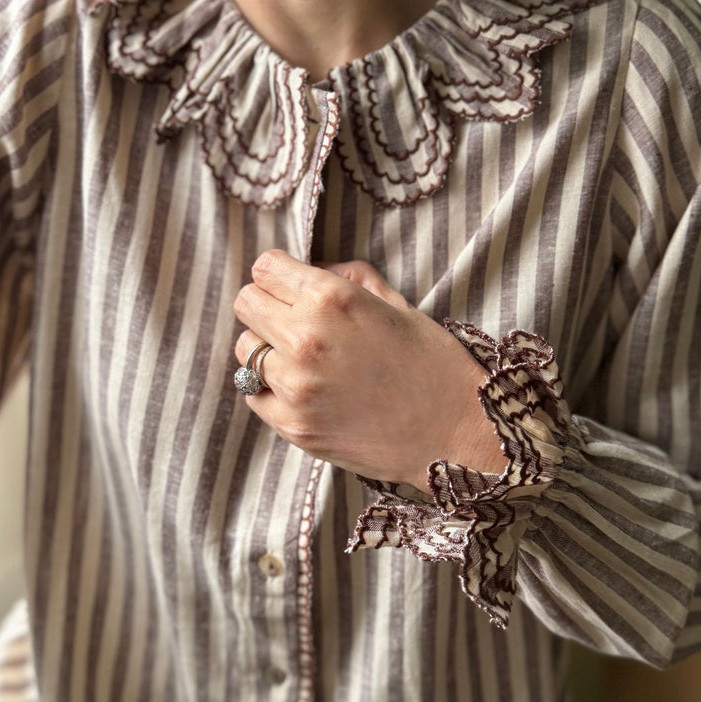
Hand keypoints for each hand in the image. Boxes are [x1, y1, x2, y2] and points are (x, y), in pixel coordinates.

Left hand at [233, 250, 504, 489]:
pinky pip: (254, 392)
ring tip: (304, 359)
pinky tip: (305, 389)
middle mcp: (305, 338)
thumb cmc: (432, 363)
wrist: (455, 433)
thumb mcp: (396, 303)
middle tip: (296, 321)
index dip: (280, 274)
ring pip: (245, 348)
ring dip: (267, 348)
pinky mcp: (292, 425)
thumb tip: (309, 270)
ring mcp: (295, 386)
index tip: (293, 286)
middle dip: (269, 306)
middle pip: (246, 302)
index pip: (265, 268)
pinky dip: (271, 387)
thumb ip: (347, 277)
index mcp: (332, 298)